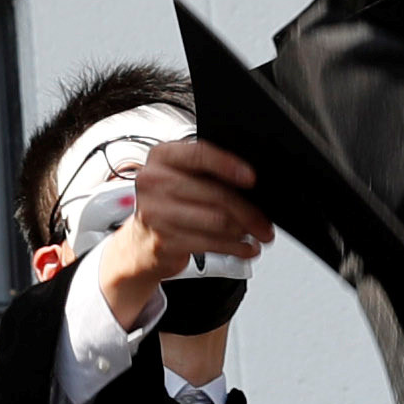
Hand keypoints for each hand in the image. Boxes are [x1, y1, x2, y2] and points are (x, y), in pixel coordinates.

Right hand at [79, 135, 270, 332]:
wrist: (139, 243)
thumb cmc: (168, 204)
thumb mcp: (179, 177)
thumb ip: (207, 172)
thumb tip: (252, 186)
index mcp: (162, 157)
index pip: (200, 154)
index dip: (229, 165)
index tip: (252, 178)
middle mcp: (154, 182)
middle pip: (214, 193)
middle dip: (248, 211)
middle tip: (265, 222)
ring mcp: (156, 213)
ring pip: (216, 221)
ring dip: (244, 230)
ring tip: (257, 233)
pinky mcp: (164, 241)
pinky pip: (210, 244)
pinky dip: (235, 248)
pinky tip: (245, 248)